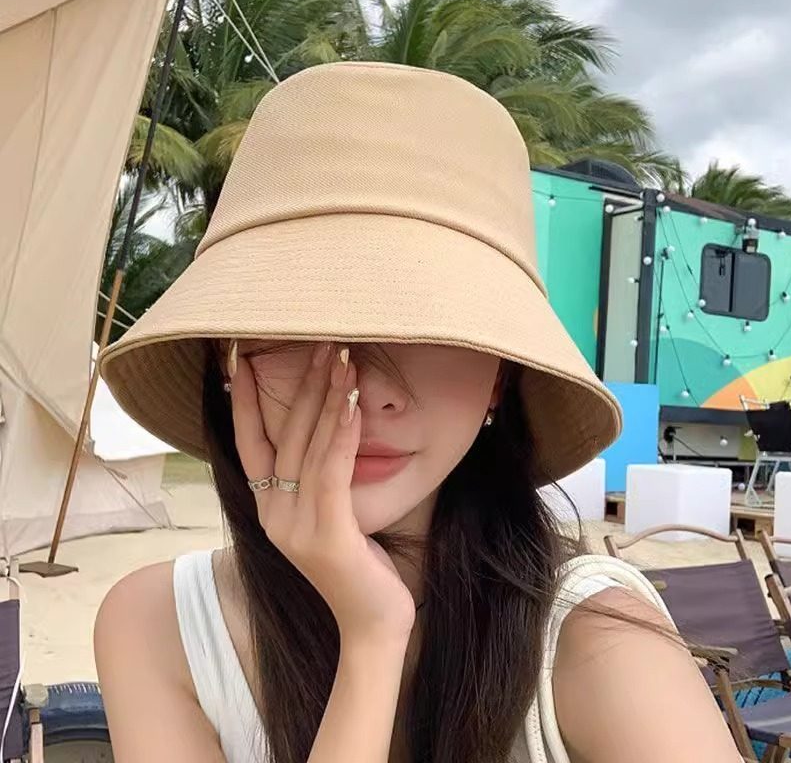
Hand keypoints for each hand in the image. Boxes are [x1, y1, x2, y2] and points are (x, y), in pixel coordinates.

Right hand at [230, 342, 416, 644]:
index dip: (243, 400)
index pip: (250, 443)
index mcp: (269, 509)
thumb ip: (316, 480)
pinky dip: (341, 433)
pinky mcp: (327, 535)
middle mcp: (274, 515)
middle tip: (318, 339)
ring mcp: (296, 527)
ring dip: (326, 397)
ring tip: (340, 355)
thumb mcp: (327, 518)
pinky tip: (352, 401)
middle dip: (300, 384)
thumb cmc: (355, 567)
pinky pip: (331, 472)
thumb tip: (324, 430)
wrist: (372, 625)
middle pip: (283, 435)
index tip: (243, 358)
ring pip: (308, 446)